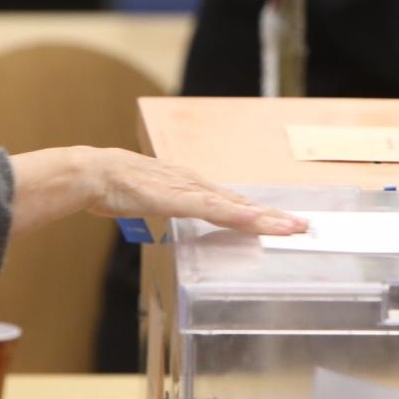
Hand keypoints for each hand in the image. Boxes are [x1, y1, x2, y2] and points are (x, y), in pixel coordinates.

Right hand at [10, 147, 307, 236]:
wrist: (94, 171)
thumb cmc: (118, 187)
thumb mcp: (151, 201)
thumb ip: (166, 209)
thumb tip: (171, 219)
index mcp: (192, 188)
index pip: (233, 205)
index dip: (260, 215)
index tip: (284, 226)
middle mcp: (197, 185)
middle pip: (242, 205)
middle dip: (273, 217)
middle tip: (304, 227)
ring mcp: (189, 190)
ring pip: (234, 206)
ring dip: (263, 217)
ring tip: (290, 227)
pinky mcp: (177, 197)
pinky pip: (212, 209)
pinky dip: (234, 215)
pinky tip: (253, 221)